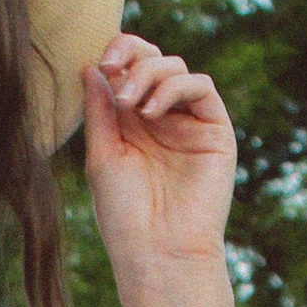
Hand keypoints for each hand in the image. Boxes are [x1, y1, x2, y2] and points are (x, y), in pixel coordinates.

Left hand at [82, 36, 248, 306]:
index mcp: (132, 122)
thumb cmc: (125, 216)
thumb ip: (100, 108)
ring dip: (150, 73)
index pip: (129, 69)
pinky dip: (174, 87)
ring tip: (132, 105)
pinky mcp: (215, 132)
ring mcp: (190, 124)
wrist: (158, 253)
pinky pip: (201, 88)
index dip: (117, 53)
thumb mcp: (103, 154)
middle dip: (133, 54)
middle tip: (114, 70)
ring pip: (176, 67)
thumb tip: (90, 65)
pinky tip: (151, 111)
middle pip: (154, 59)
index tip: (101, 64)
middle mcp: (162, 119)